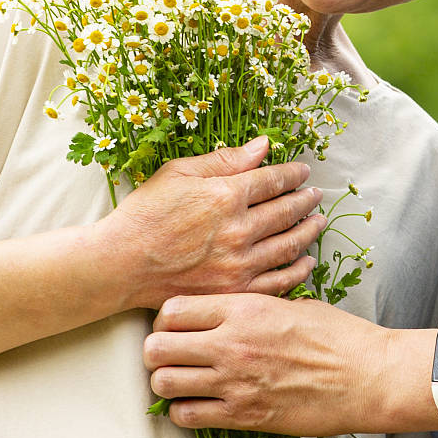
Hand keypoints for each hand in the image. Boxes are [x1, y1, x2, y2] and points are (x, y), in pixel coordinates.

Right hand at [97, 138, 327, 309]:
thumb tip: (263, 146)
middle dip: (306, 200)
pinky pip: (279, 281)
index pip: (274, 181)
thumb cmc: (144, 215)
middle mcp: (239, 230)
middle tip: (316, 196)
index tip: (303, 172)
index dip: (293, 174)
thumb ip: (225, 160)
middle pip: (287, 211)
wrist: (119, 264)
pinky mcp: (234, 291)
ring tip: (318, 222)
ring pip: (289, 245)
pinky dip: (298, 270)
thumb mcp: (179, 174)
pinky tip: (306, 261)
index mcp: (226, 195)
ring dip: (308, 231)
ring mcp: (239, 264)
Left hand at [144, 293, 411, 435]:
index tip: (177, 327)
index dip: (167, 319)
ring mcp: (235, 382)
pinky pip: (187, 416)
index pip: (172, 310)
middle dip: (157, 352)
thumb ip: (253, 307)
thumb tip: (227, 310)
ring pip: (164, 384)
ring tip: (183, 382)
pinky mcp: (244, 416)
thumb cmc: (340, 337)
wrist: (370, 377)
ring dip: (167, 383)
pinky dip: (186, 411)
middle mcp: (231, 344)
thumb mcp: (295, 304)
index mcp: (245, 308)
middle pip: (156, 347)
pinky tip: (201, 405)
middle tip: (171, 356)